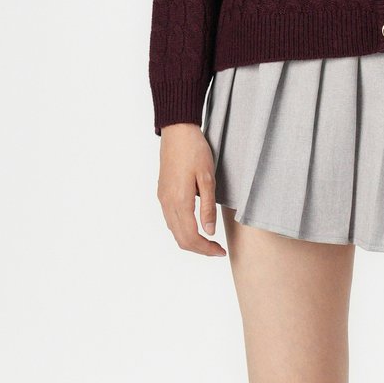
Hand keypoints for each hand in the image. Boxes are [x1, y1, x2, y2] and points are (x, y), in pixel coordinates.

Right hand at [156, 123, 226, 256]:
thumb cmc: (195, 150)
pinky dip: (183, 229)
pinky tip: (196, 224)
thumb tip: (209, 231)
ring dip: (190, 240)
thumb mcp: (207, 177)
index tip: (221, 251)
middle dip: (199, 249)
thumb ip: (207, 206)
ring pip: (174, 231)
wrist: (177, 131)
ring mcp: (163, 199)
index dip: (206, 249)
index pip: (191, 237)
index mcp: (179, 201)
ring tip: (209, 240)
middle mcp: (167, 203)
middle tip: (217, 249)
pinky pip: (170, 220)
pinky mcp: (162, 193)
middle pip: (180, 239)